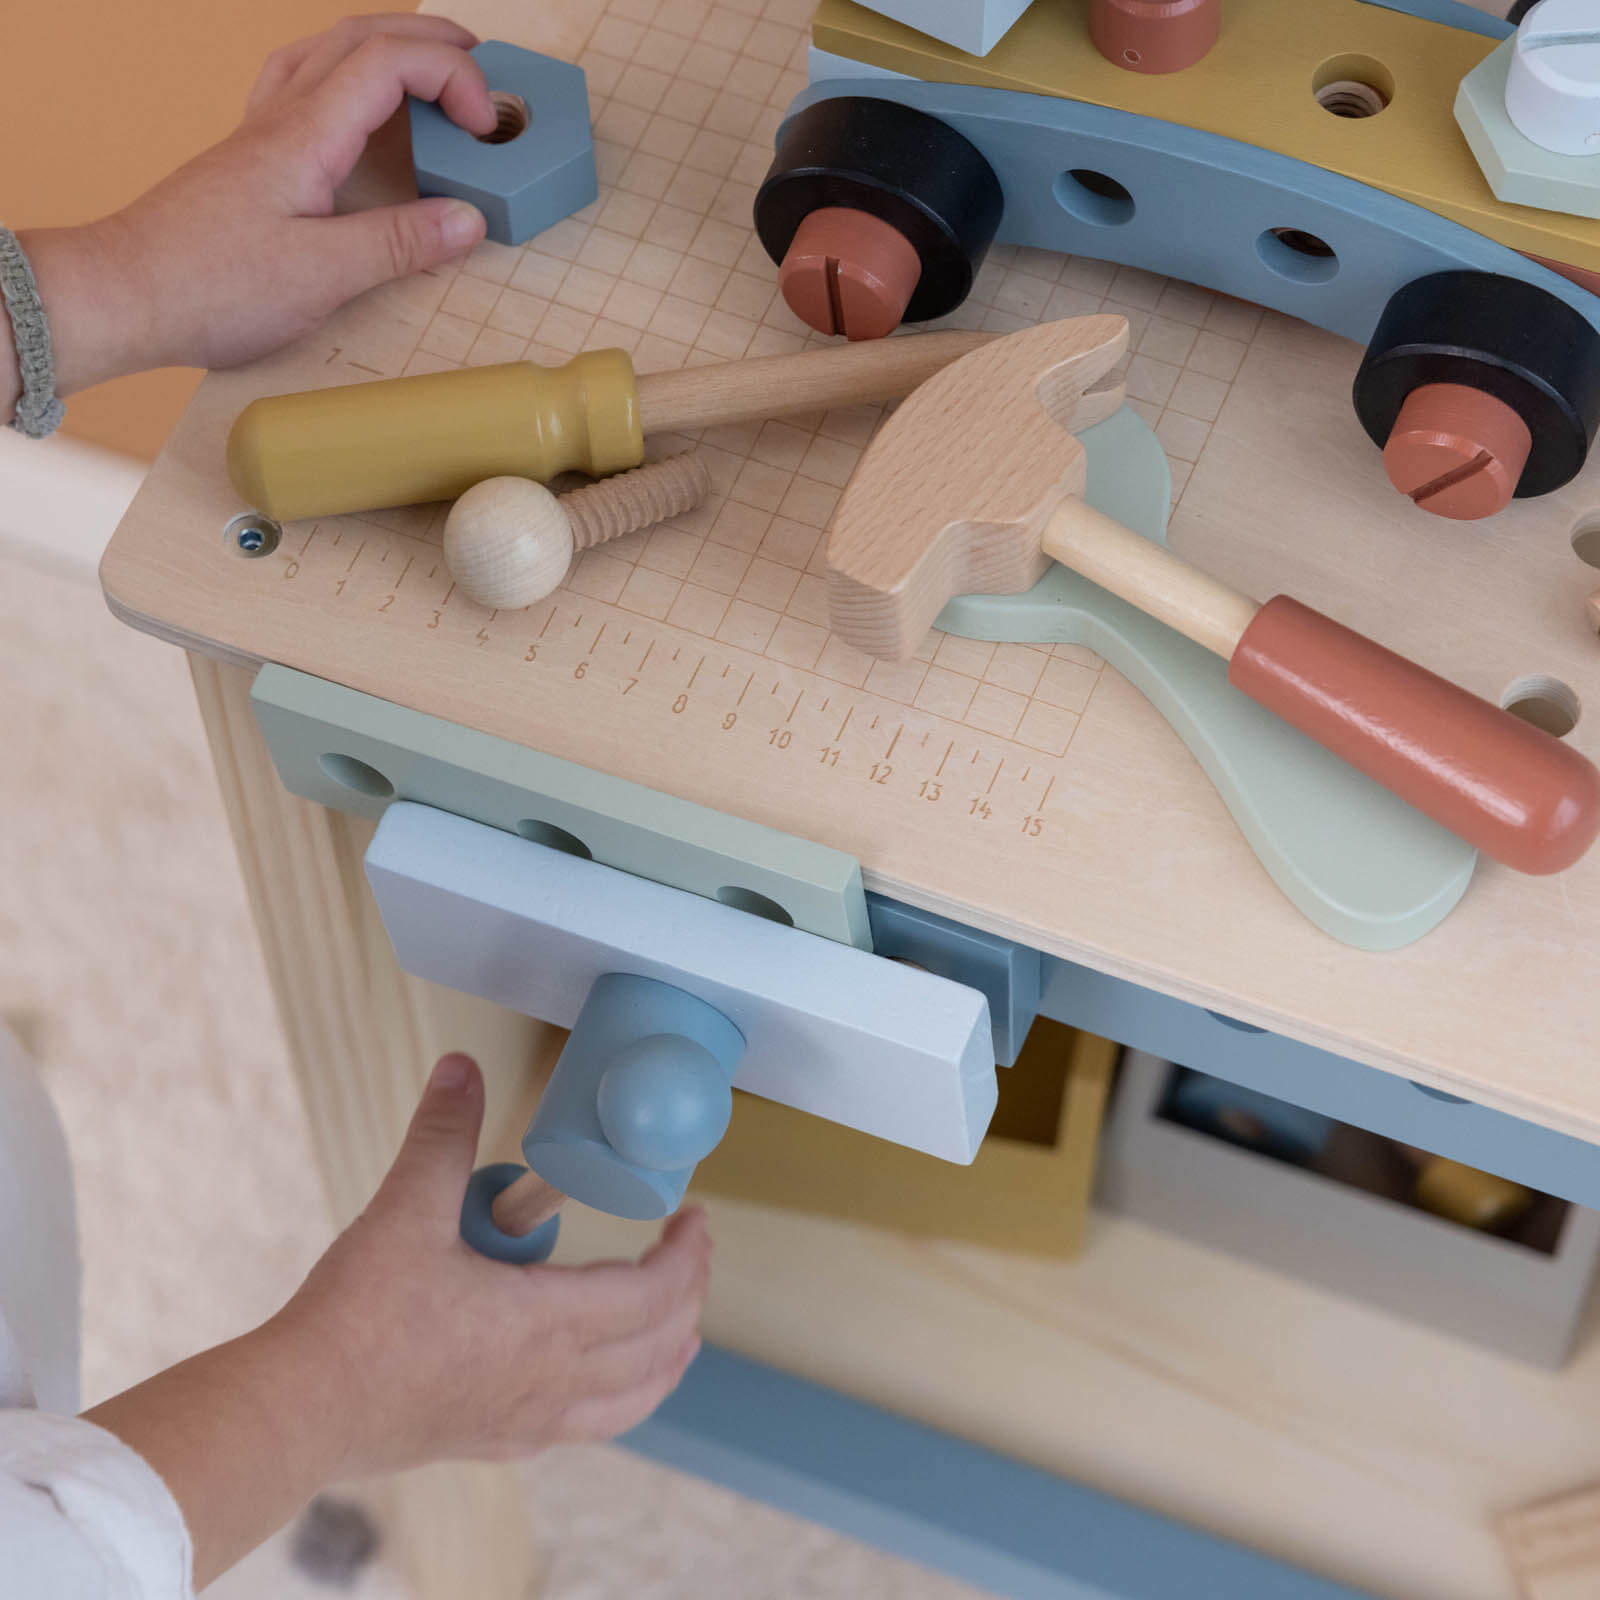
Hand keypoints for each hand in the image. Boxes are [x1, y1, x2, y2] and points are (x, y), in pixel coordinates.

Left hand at [12, 14, 495, 404]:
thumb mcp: (321, 276)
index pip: (388, 63)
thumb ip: (400, 243)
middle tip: (481, 64)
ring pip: (326, 52)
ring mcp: (260, 135)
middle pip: (358, 38)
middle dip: (428, 41)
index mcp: (305, 136)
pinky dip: (340, 73)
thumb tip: (469, 218)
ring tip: (428, 65)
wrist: (124, 295)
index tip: (486, 128)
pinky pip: (299, 85)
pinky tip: (350, 100)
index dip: (450, 77)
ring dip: (385, 45)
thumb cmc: (210, 288)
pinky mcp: (249, 160)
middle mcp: (280, 119)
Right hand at [279, 1052, 710, 1475]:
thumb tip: (460, 1068)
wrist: (300, 1412)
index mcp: (547, 1323)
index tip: (693, 1214)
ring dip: (668, 1355)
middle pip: (658, 1344)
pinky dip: (622, 1398)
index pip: (654, 1292)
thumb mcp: (406, 1209)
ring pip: (632, 1398)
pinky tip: (605, 1384)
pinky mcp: (496, 1441)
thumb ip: (442, 1134)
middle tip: (690, 1250)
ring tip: (682, 1329)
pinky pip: (588, 1426)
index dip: (687, 1253)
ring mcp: (527, 1420)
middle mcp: (551, 1380)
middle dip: (689, 1293)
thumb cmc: (356, 1320)